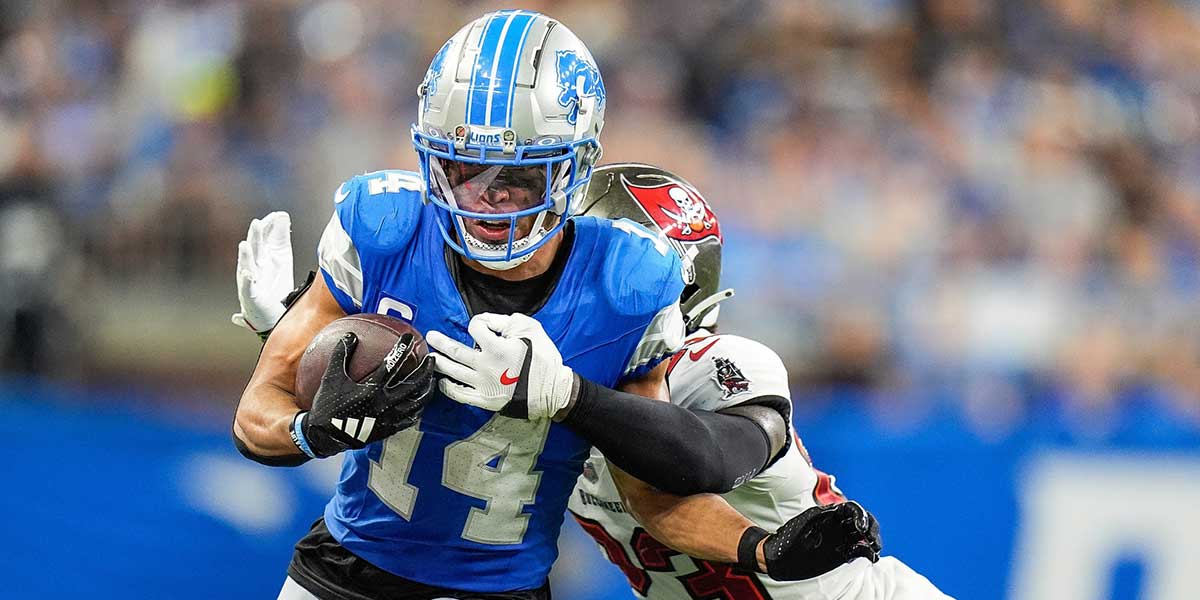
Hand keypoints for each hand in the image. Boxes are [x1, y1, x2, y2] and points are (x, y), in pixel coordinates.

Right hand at [232, 212, 293, 332]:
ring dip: (246, 256)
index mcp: (261, 258)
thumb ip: (280, 239)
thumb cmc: (274, 286)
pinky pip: (247, 288)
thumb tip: (282, 216)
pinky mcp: (251, 297)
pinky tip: (249, 273)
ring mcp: (250, 282)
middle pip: (254, 250)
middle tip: (257, 223)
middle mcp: (254, 267)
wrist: (270, 316)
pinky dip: (247, 280)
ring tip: (245, 245)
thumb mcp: (281, 259)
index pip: (263, 240)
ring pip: (246, 266)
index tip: (276, 216)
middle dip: (255, 237)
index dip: (267, 229)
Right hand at [298, 332, 435, 457]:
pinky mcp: (389, 429)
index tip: (409, 337)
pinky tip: (420, 402)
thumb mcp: (331, 377)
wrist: (325, 436)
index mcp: (371, 389)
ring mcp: (389, 418)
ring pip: (417, 402)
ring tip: (432, 379)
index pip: (392, 364)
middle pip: (413, 383)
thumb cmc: (327, 405)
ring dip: (427, 388)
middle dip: (426, 369)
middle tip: (432, 358)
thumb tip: (350, 334)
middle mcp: (384, 403)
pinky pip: (410, 418)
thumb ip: (341, 354)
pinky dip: (418, 408)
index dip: (402, 348)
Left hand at [426, 313, 574, 419]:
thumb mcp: (531, 329)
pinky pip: (460, 395)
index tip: (483, 326)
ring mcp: (482, 385)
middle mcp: (485, 365)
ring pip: (454, 372)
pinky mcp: (484, 400)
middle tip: (430, 336)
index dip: (477, 323)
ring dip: (440, 363)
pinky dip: (449, 388)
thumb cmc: (544, 358)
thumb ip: (505, 321)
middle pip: (455, 351)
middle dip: (440, 342)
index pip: (475, 328)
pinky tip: (443, 382)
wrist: (554, 391)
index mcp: (496, 346)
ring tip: (431, 356)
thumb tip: (486, 321)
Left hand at [761, 501, 880, 580]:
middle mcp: (837, 525)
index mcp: (829, 515)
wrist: (779, 558)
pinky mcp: (842, 553)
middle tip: (870, 539)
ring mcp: (840, 539)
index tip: (859, 528)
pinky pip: (860, 550)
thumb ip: (819, 517)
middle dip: (871, 527)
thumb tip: (833, 510)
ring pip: (864, 535)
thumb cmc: (787, 539)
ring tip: (875, 548)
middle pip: (863, 520)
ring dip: (873, 539)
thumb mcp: (803, 524)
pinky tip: (872, 558)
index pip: (852, 509)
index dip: (861, 515)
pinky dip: (869, 553)